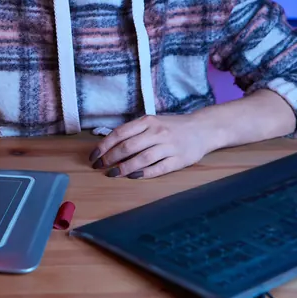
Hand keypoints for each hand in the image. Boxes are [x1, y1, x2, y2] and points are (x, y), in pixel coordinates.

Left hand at [89, 114, 211, 178]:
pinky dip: (144, 173)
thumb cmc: (172, 127)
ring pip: (142, 158)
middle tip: (100, 167)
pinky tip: (133, 177)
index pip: (120, 133)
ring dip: (124, 168)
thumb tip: (108, 144)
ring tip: (113, 174)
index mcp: (147, 121)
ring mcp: (169, 146)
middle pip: (128, 146)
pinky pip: (159, 168)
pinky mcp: (179, 159)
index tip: (94, 156)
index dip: (104, 146)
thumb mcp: (152, 122)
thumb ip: (134, 131)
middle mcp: (157, 132)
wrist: (202, 129)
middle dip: (110, 158)